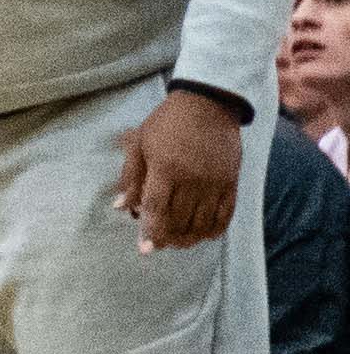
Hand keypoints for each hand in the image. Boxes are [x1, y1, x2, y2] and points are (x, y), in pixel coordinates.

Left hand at [114, 87, 243, 252]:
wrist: (208, 104)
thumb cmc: (167, 122)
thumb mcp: (140, 142)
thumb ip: (131, 176)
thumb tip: (121, 206)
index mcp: (165, 168)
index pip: (156, 207)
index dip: (150, 230)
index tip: (146, 249)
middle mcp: (192, 179)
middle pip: (179, 219)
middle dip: (168, 237)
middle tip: (160, 245)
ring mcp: (215, 182)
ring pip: (203, 221)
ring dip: (190, 237)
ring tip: (179, 243)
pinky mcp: (232, 182)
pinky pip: (226, 214)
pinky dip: (215, 229)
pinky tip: (205, 236)